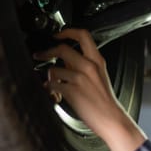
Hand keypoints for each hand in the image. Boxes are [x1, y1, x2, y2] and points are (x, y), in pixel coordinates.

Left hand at [33, 29, 145, 150]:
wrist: (111, 118)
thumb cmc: (105, 101)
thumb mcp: (99, 77)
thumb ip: (83, 66)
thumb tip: (65, 61)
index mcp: (97, 61)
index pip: (83, 35)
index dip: (66, 31)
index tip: (57, 34)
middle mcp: (89, 67)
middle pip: (63, 48)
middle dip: (47, 51)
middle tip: (39, 55)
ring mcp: (80, 79)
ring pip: (54, 69)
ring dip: (49, 77)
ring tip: (51, 84)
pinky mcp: (72, 92)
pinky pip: (52, 85)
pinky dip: (49, 89)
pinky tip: (54, 94)